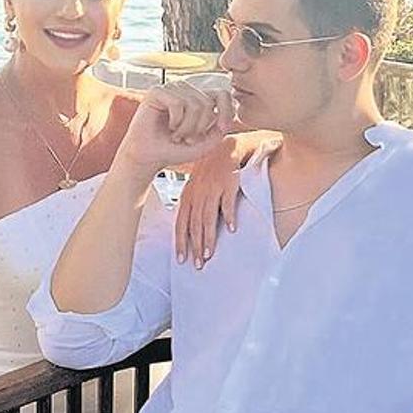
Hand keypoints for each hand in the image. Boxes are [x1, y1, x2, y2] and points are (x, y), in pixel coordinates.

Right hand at [116, 81, 234, 176]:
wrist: (149, 157)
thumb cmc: (173, 150)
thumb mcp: (204, 145)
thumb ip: (219, 132)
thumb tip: (225, 118)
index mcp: (198, 98)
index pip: (222, 94)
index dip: (227, 110)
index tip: (223, 128)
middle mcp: (186, 90)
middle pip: (207, 103)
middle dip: (199, 127)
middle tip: (186, 138)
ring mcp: (172, 89)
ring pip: (194, 104)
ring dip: (186, 128)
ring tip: (176, 135)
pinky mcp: (157, 91)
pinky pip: (178, 104)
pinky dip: (176, 122)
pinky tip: (169, 127)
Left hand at [175, 131, 281, 266]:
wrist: (226, 147)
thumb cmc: (210, 170)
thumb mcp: (195, 186)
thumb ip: (192, 205)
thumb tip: (188, 229)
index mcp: (187, 196)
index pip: (181, 223)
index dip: (181, 242)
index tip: (182, 260)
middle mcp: (197, 194)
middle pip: (194, 224)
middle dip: (195, 246)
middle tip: (198, 264)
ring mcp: (212, 188)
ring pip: (208, 217)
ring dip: (209, 237)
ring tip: (210, 254)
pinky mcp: (228, 183)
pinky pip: (228, 202)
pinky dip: (230, 215)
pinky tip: (232, 229)